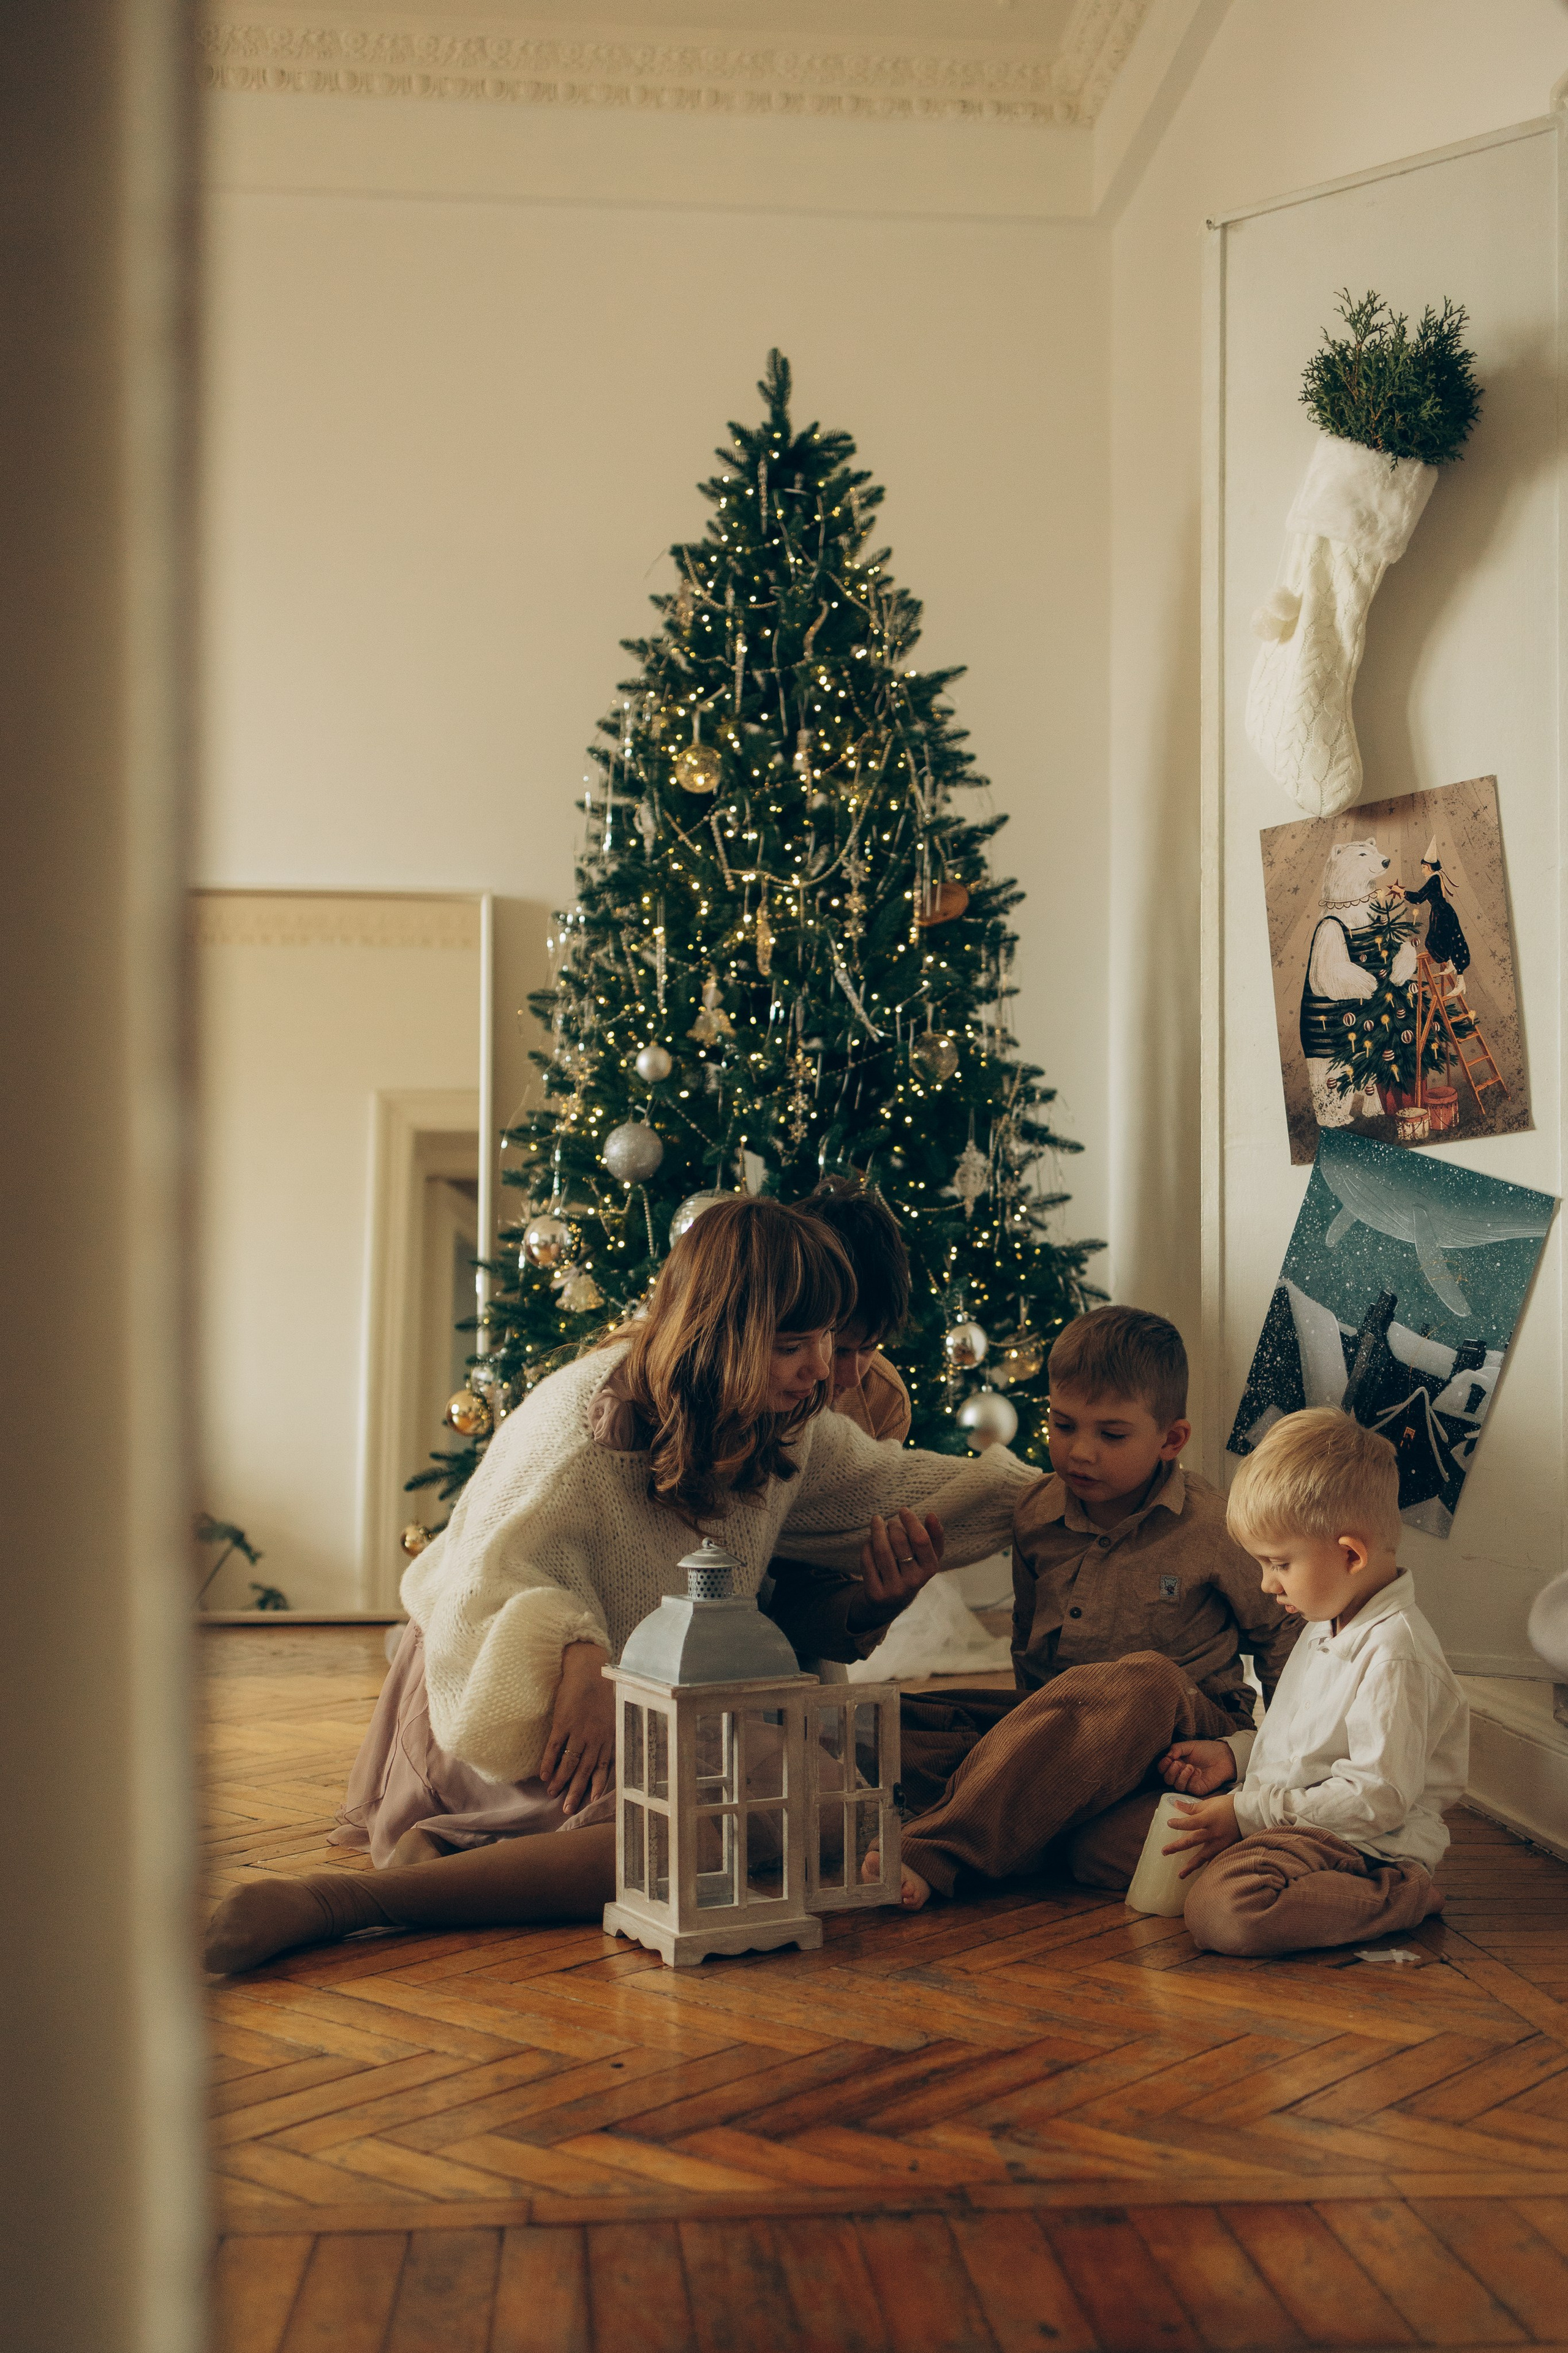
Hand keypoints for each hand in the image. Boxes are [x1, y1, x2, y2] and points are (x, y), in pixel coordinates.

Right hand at [540, 1641, 613, 1815]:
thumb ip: (610, 1732)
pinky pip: (554, 1747)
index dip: (597, 1785)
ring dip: (560, 1780)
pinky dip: (548, 1762)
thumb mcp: (615, 1712)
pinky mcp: (563, 1721)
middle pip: (584, 1770)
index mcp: (609, 1736)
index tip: (591, 1801)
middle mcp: (595, 1737)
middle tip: (567, 1809)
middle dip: (575, 1791)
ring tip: (552, 1793)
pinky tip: (543, 1774)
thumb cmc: (603, 1688)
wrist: (589, 1667)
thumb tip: (606, 1748)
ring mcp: (578, 1730)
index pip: (603, 1767)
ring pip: (568, 1762)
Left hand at [853, 1509, 944, 1622]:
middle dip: (893, 1525)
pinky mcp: (876, 1593)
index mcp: (930, 1569)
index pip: (921, 1539)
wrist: (893, 1600)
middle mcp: (914, 1581)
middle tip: (890, 1522)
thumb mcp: (929, 1555)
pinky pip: (867, 1561)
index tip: (903, 1510)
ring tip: (876, 1522)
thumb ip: (935, 1535)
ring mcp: (894, 1589)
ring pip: (881, 1550)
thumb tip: (931, 1515)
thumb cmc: (913, 1568)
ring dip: (877, 1530)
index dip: (911, 1521)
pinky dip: (867, 1546)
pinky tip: (869, 1541)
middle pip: (899, 1542)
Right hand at [1158, 1738, 1236, 1795]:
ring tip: (1190, 1767)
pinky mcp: (1198, 1788)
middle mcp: (1181, 1773)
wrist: (1224, 1756)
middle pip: (1167, 1779)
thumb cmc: (1207, 1750)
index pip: (1163, 1768)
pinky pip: (1190, 1787)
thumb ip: (1176, 1748)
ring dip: (1181, 1776)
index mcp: (1177, 1762)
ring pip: (1177, 1785)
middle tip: (1178, 1763)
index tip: (1168, 1759)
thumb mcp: (1190, 1745)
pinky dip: (1192, 1779)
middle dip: (1171, 1772)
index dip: (1163, 1765)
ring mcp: (1189, 1782)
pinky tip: (1198, 1771)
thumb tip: (1167, 1756)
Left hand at [1162, 1792, 1240, 1878]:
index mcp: (1209, 1819)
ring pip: (1202, 1857)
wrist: (1249, 1814)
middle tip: (1164, 1852)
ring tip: (1180, 1875)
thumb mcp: (1209, 1803)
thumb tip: (1176, 1805)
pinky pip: (1214, 1861)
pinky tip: (1199, 1875)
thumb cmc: (1228, 1806)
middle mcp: (1213, 1833)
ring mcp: (1220, 1844)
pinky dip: (1206, 1867)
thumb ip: (1192, 1807)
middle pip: (1192, 1841)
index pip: (1190, 1823)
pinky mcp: (1226, 1849)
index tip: (1169, 1823)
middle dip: (1177, 1847)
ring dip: (1190, 1866)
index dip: (1178, 1824)